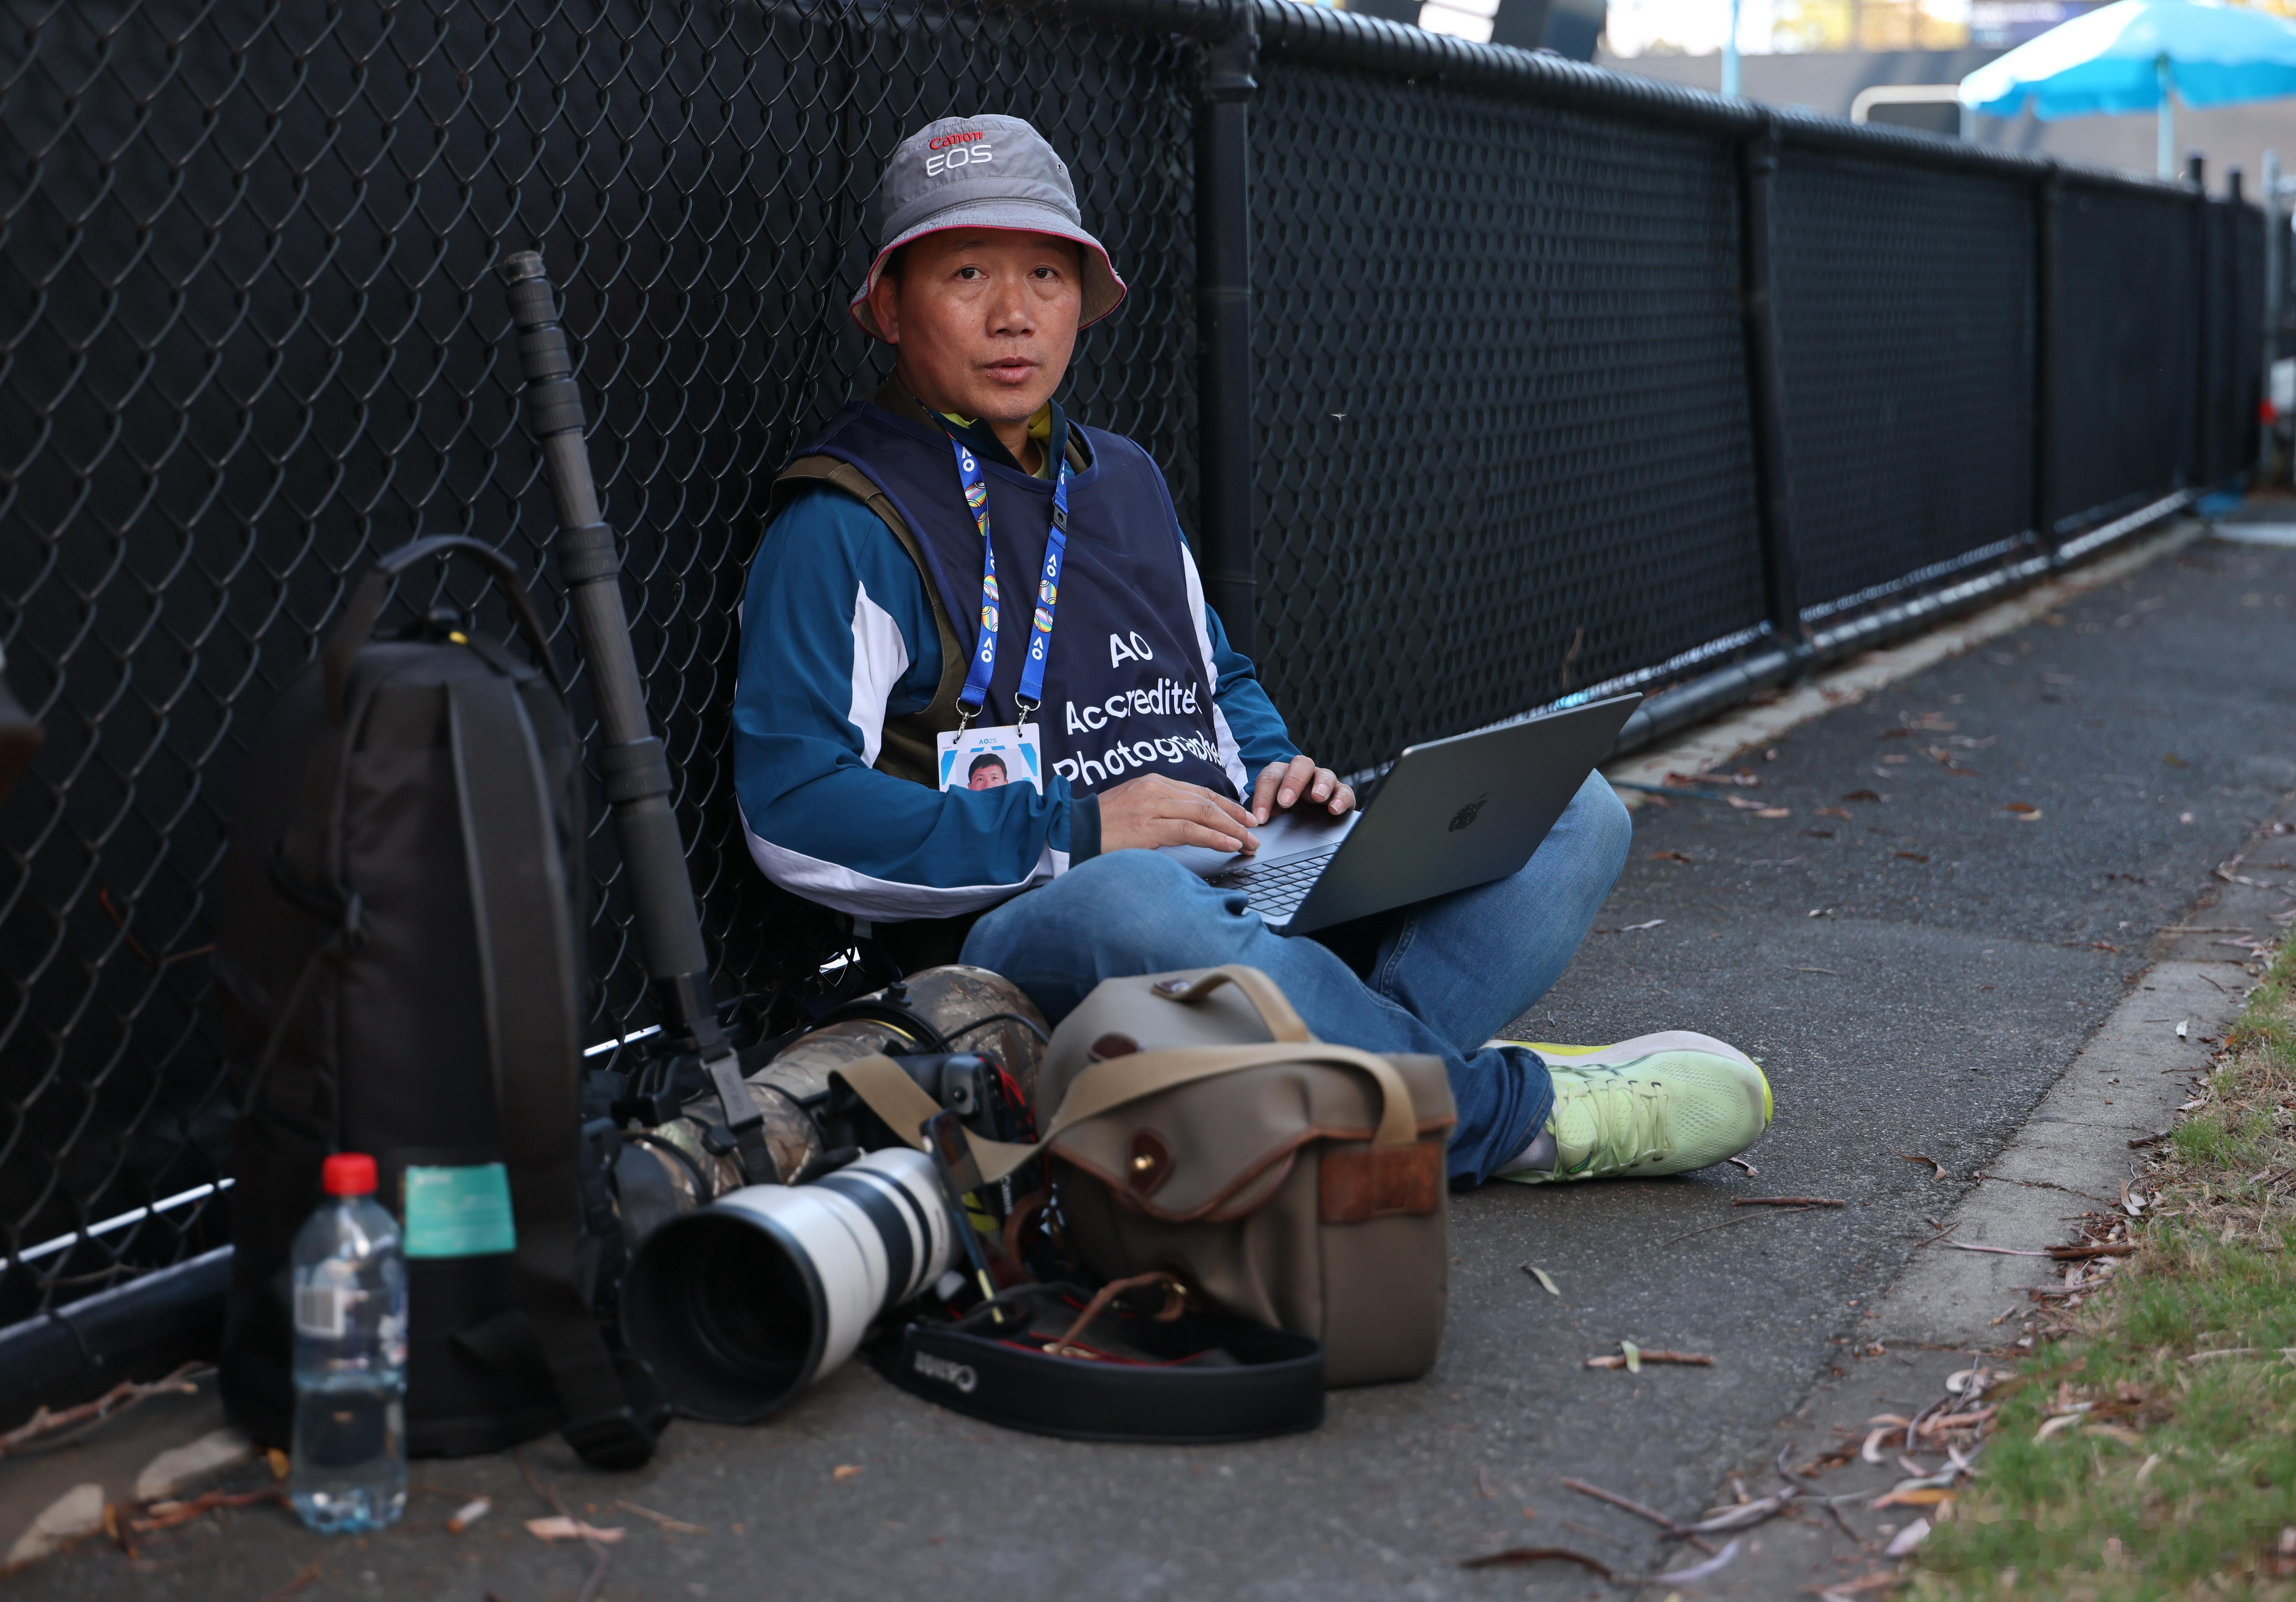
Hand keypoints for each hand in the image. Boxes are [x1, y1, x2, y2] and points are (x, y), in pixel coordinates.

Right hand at [1097, 773, 1261, 853]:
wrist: (1069, 829)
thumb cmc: (1101, 825)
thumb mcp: (1135, 809)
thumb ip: (1160, 810)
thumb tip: (1188, 823)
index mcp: (1154, 783)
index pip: (1200, 793)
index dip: (1227, 806)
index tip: (1244, 818)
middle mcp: (1157, 789)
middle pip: (1208, 801)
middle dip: (1236, 818)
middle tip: (1255, 833)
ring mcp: (1153, 806)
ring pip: (1204, 813)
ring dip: (1231, 829)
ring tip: (1248, 842)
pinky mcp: (1148, 826)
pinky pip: (1190, 830)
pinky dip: (1214, 837)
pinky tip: (1229, 844)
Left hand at [1250, 755, 1354, 824]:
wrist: (1305, 814)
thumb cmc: (1284, 810)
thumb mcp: (1271, 812)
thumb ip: (1262, 814)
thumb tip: (1249, 827)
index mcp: (1281, 775)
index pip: (1270, 778)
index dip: (1263, 797)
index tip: (1260, 818)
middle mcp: (1304, 774)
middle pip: (1300, 765)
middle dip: (1293, 781)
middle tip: (1286, 801)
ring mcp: (1324, 782)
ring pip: (1325, 775)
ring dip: (1321, 785)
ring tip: (1318, 797)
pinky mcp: (1341, 793)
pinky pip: (1344, 792)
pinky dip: (1341, 799)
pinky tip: (1335, 809)